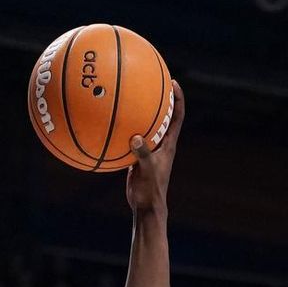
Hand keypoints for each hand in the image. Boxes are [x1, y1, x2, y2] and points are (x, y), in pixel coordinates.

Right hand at [126, 79, 183, 213]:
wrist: (146, 206)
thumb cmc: (151, 190)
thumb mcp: (147, 171)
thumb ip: (143, 154)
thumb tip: (135, 137)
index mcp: (168, 144)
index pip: (177, 116)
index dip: (178, 98)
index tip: (173, 82)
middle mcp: (161, 144)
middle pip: (163, 115)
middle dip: (159, 97)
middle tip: (151, 80)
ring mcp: (149, 149)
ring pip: (146, 125)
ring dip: (140, 112)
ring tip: (128, 96)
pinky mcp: (138, 156)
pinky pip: (131, 138)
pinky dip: (122, 130)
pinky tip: (108, 123)